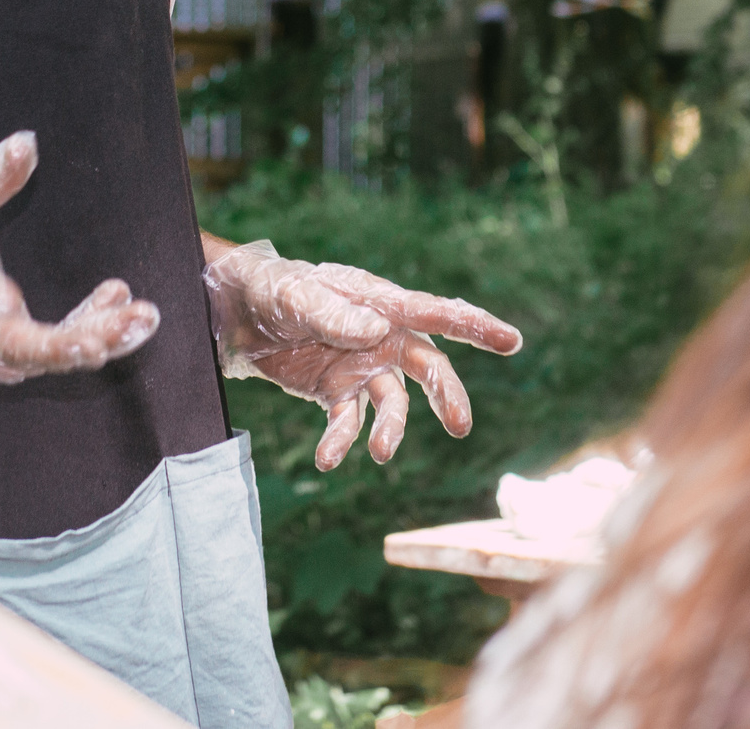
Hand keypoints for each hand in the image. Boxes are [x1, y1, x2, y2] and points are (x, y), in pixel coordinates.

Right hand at [0, 131, 159, 380]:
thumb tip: (27, 143)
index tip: (9, 299)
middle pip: (17, 344)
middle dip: (66, 342)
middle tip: (115, 330)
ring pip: (45, 356)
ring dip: (97, 339)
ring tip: (143, 319)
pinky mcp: (12, 356)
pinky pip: (55, 353)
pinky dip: (92, 332)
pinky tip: (122, 302)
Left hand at [204, 240, 522, 469]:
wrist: (237, 314)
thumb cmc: (274, 289)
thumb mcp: (298, 297)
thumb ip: (336, 314)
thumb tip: (378, 331)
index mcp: (381, 304)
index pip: (436, 314)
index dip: (476, 327)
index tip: (512, 341)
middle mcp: (382, 337)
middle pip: (428, 368)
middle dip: (447, 395)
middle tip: (460, 426)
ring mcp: (362, 367)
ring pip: (394, 403)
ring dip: (392, 430)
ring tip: (383, 453)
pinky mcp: (336, 393)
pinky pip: (349, 422)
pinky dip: (342, 442)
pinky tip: (327, 459)